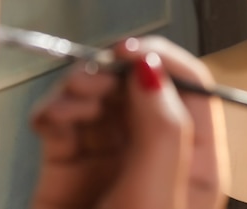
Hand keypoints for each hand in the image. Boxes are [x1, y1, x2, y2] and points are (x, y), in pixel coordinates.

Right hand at [30, 36, 228, 208]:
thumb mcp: (152, 200)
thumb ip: (162, 132)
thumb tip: (153, 67)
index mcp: (195, 160)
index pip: (194, 88)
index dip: (164, 61)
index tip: (130, 52)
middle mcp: (157, 151)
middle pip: (143, 83)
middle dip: (114, 72)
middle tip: (92, 78)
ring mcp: (113, 153)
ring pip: (103, 93)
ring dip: (82, 87)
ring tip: (70, 106)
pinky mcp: (70, 159)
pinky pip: (65, 115)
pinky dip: (55, 109)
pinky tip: (51, 123)